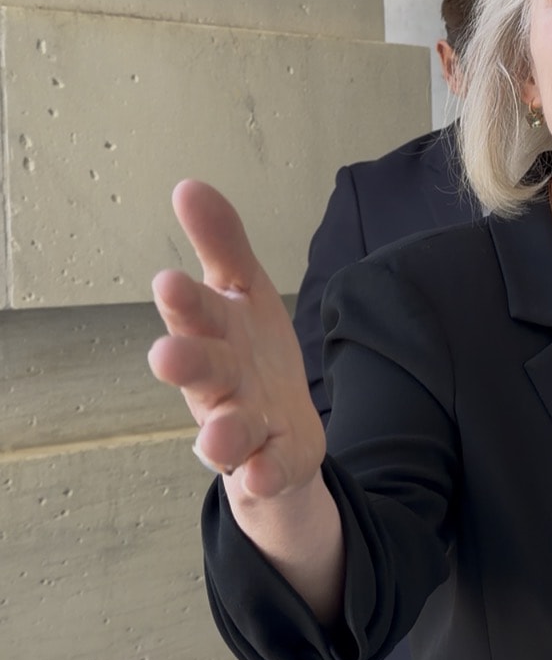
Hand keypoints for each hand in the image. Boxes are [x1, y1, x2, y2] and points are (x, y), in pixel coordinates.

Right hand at [149, 180, 325, 498]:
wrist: (278, 430)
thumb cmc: (250, 352)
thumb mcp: (243, 291)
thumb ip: (222, 244)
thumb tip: (189, 186)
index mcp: (216, 334)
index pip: (198, 313)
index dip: (185, 301)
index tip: (167, 281)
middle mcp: (221, 382)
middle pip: (205, 372)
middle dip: (187, 364)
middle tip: (166, 356)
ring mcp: (245, 425)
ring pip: (229, 430)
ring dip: (221, 432)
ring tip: (217, 436)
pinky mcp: (273, 462)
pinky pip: (268, 471)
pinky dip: (262, 473)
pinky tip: (257, 472)